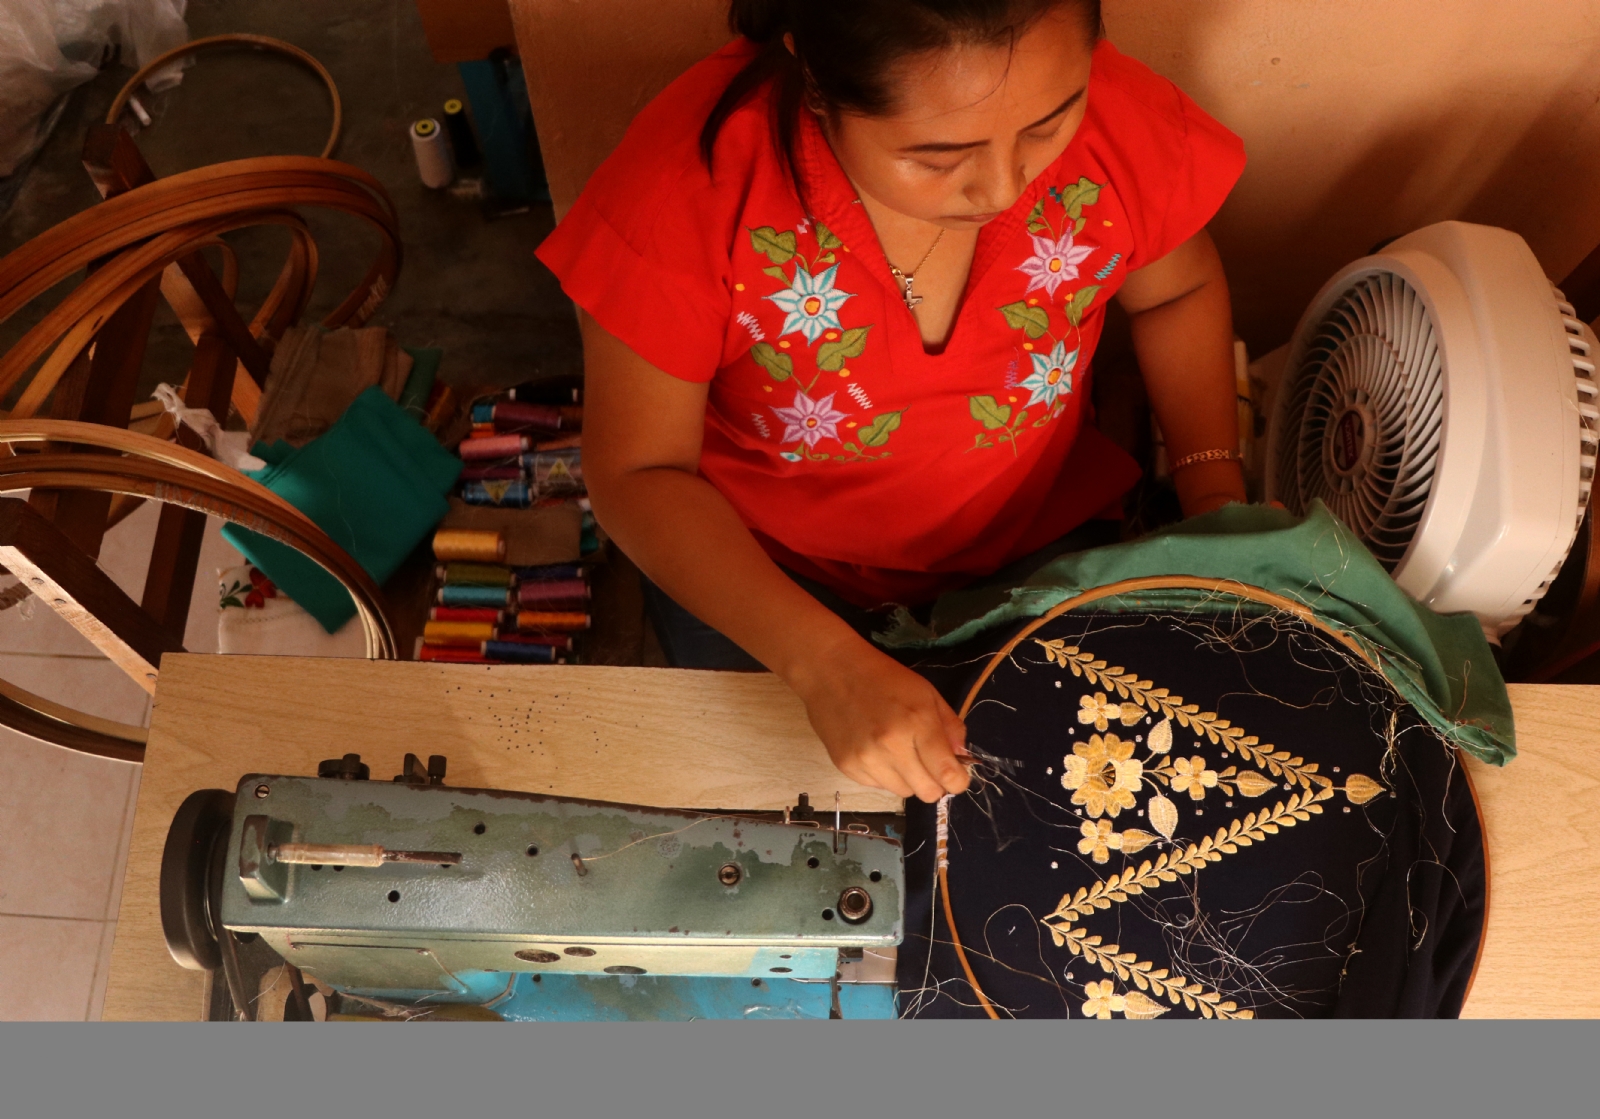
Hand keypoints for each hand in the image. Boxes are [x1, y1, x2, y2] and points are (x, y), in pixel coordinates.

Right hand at [788, 637, 970, 802]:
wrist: (831, 671)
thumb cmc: (883, 677)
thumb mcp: (926, 692)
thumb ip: (950, 726)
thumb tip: (961, 757)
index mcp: (918, 723)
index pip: (948, 775)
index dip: (958, 781)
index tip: (957, 776)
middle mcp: (893, 746)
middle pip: (928, 793)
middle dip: (936, 783)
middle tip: (930, 766)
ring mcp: (867, 759)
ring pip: (904, 792)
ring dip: (909, 779)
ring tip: (900, 754)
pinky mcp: (847, 766)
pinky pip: (878, 786)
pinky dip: (885, 775)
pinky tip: (878, 751)